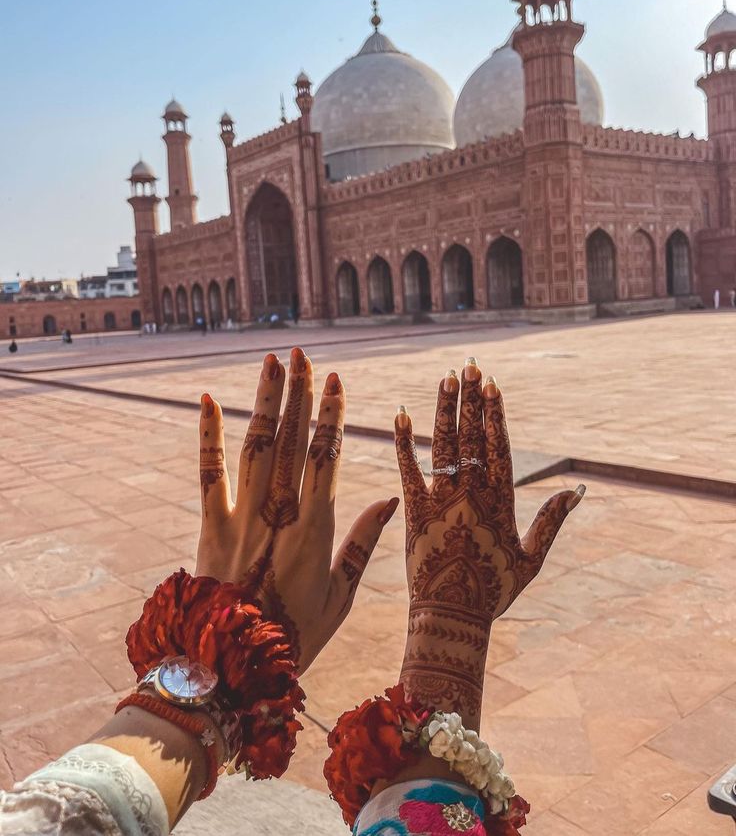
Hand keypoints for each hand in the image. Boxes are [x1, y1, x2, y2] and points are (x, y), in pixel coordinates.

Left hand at [195, 347, 397, 672]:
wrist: (233, 665)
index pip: (325, 458)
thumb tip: (391, 499)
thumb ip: (363, 544)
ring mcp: (241, 514)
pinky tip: (207, 400)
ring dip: (264, 401)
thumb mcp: (340, 596)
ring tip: (271, 363)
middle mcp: (277, 512)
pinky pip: (209, 471)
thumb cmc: (295, 634)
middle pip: (290, 440)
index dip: (330, 416)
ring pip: (255, 445)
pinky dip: (209, 435)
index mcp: (314, 528)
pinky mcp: (210, 523)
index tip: (336, 381)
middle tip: (303, 356)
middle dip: (298, 394)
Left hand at [394, 359, 583, 727]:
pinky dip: (403, 442)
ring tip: (445, 378)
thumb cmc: (494, 591)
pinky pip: (408, 470)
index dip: (496, 413)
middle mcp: (471, 493)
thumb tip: (578, 490)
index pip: (498, 446)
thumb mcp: (531, 558)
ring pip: (443, 445)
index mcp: (501, 501)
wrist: (452, 617)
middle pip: (472, 436)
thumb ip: (552, 521)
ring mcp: (441, 500)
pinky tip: (401, 415)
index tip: (493, 384)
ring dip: (444, 410)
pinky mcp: (414, 511)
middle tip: (469, 365)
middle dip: (471, 399)